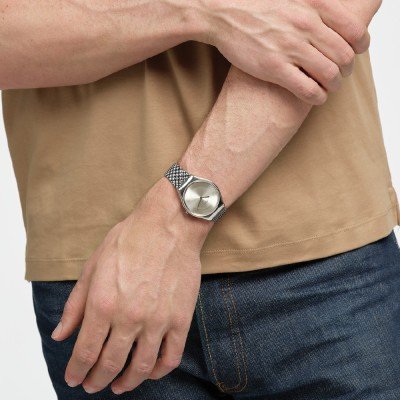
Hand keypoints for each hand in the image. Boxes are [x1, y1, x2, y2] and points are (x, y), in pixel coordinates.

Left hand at [51, 178, 212, 394]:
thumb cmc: (131, 240)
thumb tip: (61, 334)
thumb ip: (76, 304)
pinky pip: (171, 357)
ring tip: (119, 386)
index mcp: (103, 303)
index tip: (74, 378)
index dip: (77, 371)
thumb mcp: (94, 266)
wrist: (169, 226)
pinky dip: (158, 371)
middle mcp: (129, 317)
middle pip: (110, 364)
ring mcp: (158, 320)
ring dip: (127, 383)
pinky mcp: (181, 318)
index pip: (85, 352)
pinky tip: (150, 371)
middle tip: (92, 385)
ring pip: (141, 367)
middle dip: (97, 380)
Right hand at [197, 0, 371, 104]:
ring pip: (329, 75)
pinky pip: (307, 90)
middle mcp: (306, 25)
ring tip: (328, 88)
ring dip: (333, 86)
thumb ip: (315, 6)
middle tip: (339, 75)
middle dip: (345, 71)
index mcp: (315, 5)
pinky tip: (316, 98)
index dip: (360, 47)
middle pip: (344, 57)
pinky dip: (317, 97)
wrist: (224, 12)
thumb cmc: (257, 4)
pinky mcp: (274, 68)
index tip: (355, 53)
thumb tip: (332, 18)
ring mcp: (290, 48)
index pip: (354, 31)